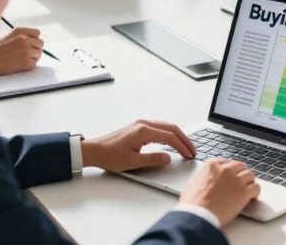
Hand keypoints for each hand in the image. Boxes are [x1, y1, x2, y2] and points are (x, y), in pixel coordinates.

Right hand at [0, 27, 42, 75]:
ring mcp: (26, 50)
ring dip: (32, 57)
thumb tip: (33, 39)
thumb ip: (20, 35)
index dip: (34, 39)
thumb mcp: (7, 36)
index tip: (29, 43)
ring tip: (20, 59)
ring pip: (39, 54)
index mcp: (20, 31)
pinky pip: (34, 63)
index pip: (37, 33)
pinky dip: (28, 65)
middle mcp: (25, 39)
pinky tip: (18, 64)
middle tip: (25, 53)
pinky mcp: (26, 62)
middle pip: (40, 43)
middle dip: (34, 48)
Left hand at [81, 119, 195, 171]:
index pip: (170, 137)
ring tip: (185, 146)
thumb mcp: (132, 162)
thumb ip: (152, 159)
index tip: (189, 154)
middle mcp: (144, 124)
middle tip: (192, 150)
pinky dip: (169, 133)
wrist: (93, 150)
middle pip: (171, 128)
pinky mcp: (138, 127)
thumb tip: (168, 158)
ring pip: (166, 126)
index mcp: (143, 131)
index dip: (182, 146)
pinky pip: (159, 127)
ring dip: (177, 135)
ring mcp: (141, 124)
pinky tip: (171, 141)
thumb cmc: (109, 156)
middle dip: (184, 139)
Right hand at [180, 159, 260, 225]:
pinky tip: (252, 196)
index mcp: (212, 165)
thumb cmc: (192, 203)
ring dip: (249, 182)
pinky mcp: (244, 192)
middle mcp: (226, 169)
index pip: (227, 162)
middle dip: (241, 173)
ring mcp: (236, 180)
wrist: (198, 214)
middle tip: (241, 181)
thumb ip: (203, 176)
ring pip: (250, 175)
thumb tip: (206, 180)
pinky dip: (255, 192)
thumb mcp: (193, 182)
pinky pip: (256, 187)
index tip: (232, 175)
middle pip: (240, 166)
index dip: (231, 170)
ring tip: (247, 189)